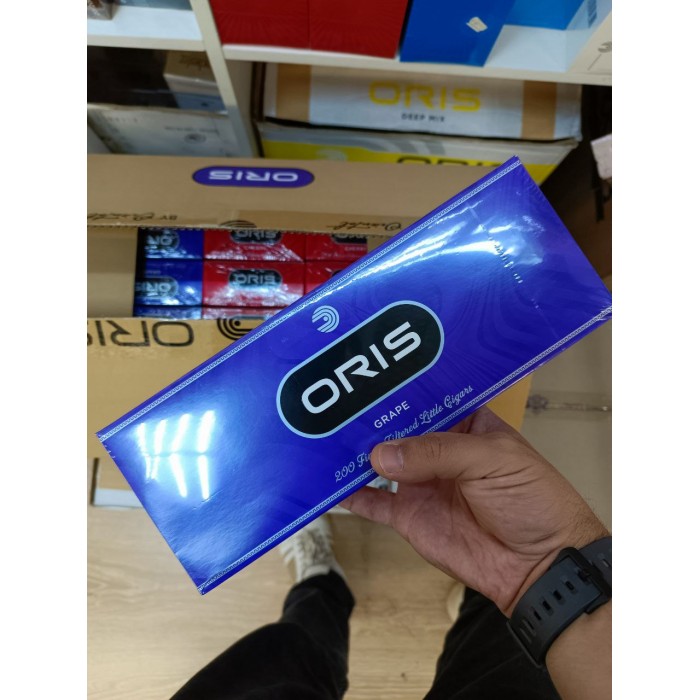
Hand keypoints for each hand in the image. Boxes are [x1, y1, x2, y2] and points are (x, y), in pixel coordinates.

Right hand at [342, 406, 607, 615]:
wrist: (538, 566)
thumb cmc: (530, 498)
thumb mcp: (491, 459)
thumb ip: (437, 452)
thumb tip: (380, 455)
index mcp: (465, 424)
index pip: (428, 397)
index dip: (402, 387)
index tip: (366, 372)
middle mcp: (438, 449)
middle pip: (397, 428)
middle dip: (370, 417)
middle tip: (332, 402)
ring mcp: (419, 482)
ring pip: (379, 461)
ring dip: (354, 451)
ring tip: (321, 435)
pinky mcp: (407, 515)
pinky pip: (372, 502)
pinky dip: (349, 494)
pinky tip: (325, 482)